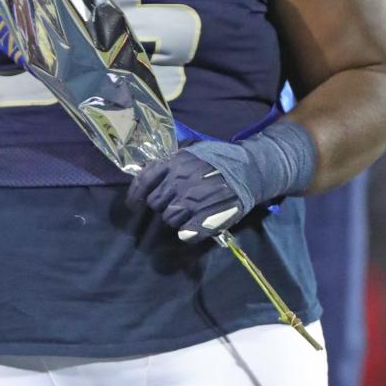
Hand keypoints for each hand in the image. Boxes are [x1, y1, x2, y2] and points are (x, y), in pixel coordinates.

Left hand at [127, 151, 246, 239]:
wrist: (251, 169)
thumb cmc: (220, 160)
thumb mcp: (192, 151)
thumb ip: (171, 161)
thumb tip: (147, 170)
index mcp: (174, 163)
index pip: (143, 181)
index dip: (135, 195)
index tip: (134, 204)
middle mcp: (179, 181)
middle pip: (155, 203)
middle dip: (162, 206)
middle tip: (174, 204)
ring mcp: (192, 201)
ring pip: (169, 219)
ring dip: (176, 219)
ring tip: (189, 213)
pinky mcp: (206, 218)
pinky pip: (186, 233)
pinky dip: (187, 233)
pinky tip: (192, 229)